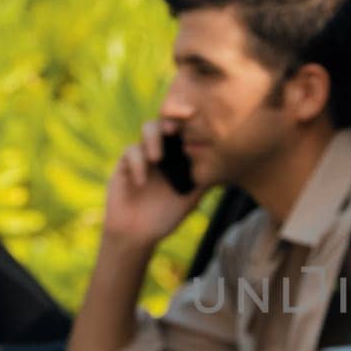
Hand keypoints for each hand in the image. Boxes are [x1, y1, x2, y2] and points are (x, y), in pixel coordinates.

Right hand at [101, 121, 200, 249]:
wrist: (138, 234)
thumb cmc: (166, 216)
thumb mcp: (190, 199)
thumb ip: (203, 181)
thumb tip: (225, 166)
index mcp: (181, 155)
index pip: (188, 130)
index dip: (194, 121)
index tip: (201, 116)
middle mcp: (164, 149)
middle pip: (168, 121)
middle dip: (174, 117)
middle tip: (181, 123)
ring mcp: (144, 154)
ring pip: (148, 129)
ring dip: (154, 139)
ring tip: (158, 159)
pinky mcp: (125, 164)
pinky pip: (130, 153)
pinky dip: (137, 165)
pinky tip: (141, 183)